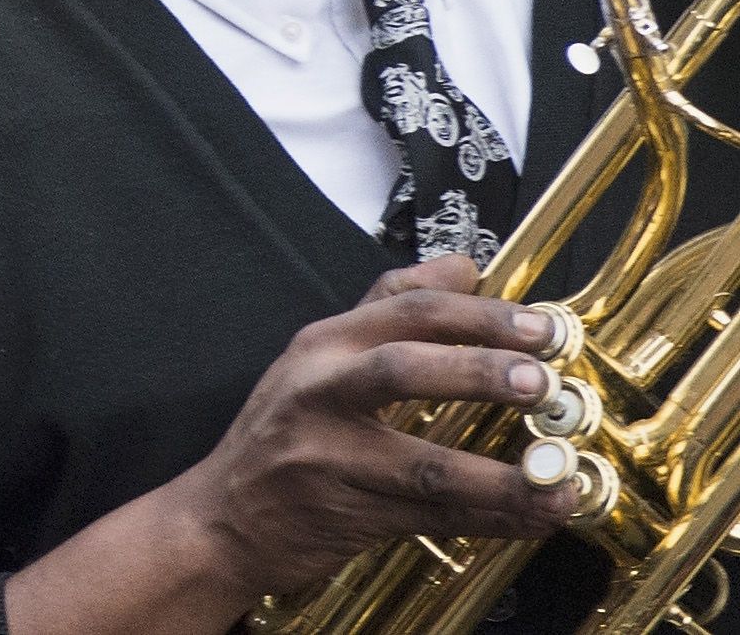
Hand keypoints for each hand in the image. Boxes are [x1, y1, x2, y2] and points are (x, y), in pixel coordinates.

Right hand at [160, 261, 579, 601]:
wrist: (225, 515)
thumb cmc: (285, 430)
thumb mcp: (320, 356)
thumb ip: (390, 307)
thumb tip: (463, 265)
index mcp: (324, 344)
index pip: (405, 308)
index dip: (478, 314)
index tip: (541, 327)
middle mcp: (320, 392)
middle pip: (403, 368)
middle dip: (480, 371)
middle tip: (543, 381)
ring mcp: (329, 456)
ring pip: (424, 463)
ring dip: (500, 475)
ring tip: (559, 477)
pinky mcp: (347, 514)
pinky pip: (433, 517)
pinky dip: (492, 519)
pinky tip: (537, 517)